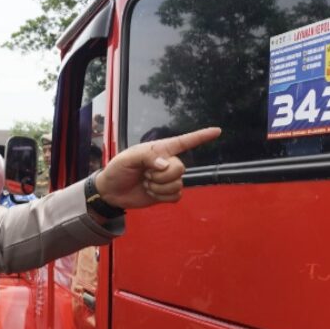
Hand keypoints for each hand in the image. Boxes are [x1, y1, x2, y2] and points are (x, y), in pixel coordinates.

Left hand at [93, 127, 220, 207]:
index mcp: (160, 149)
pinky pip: (176, 196)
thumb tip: (166, 165)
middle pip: (180, 168)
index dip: (201, 136)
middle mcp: (168, 162)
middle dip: (161, 175)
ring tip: (146, 183)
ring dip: (159, 187)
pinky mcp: (167, 193)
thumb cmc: (117, 170)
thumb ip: (146, 157)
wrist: (111, 192)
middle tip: (146, 175)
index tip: (217, 131)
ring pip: (178, 184)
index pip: (184, 141)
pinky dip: (162, 197)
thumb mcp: (127, 158)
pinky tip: (151, 193)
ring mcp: (168, 179)